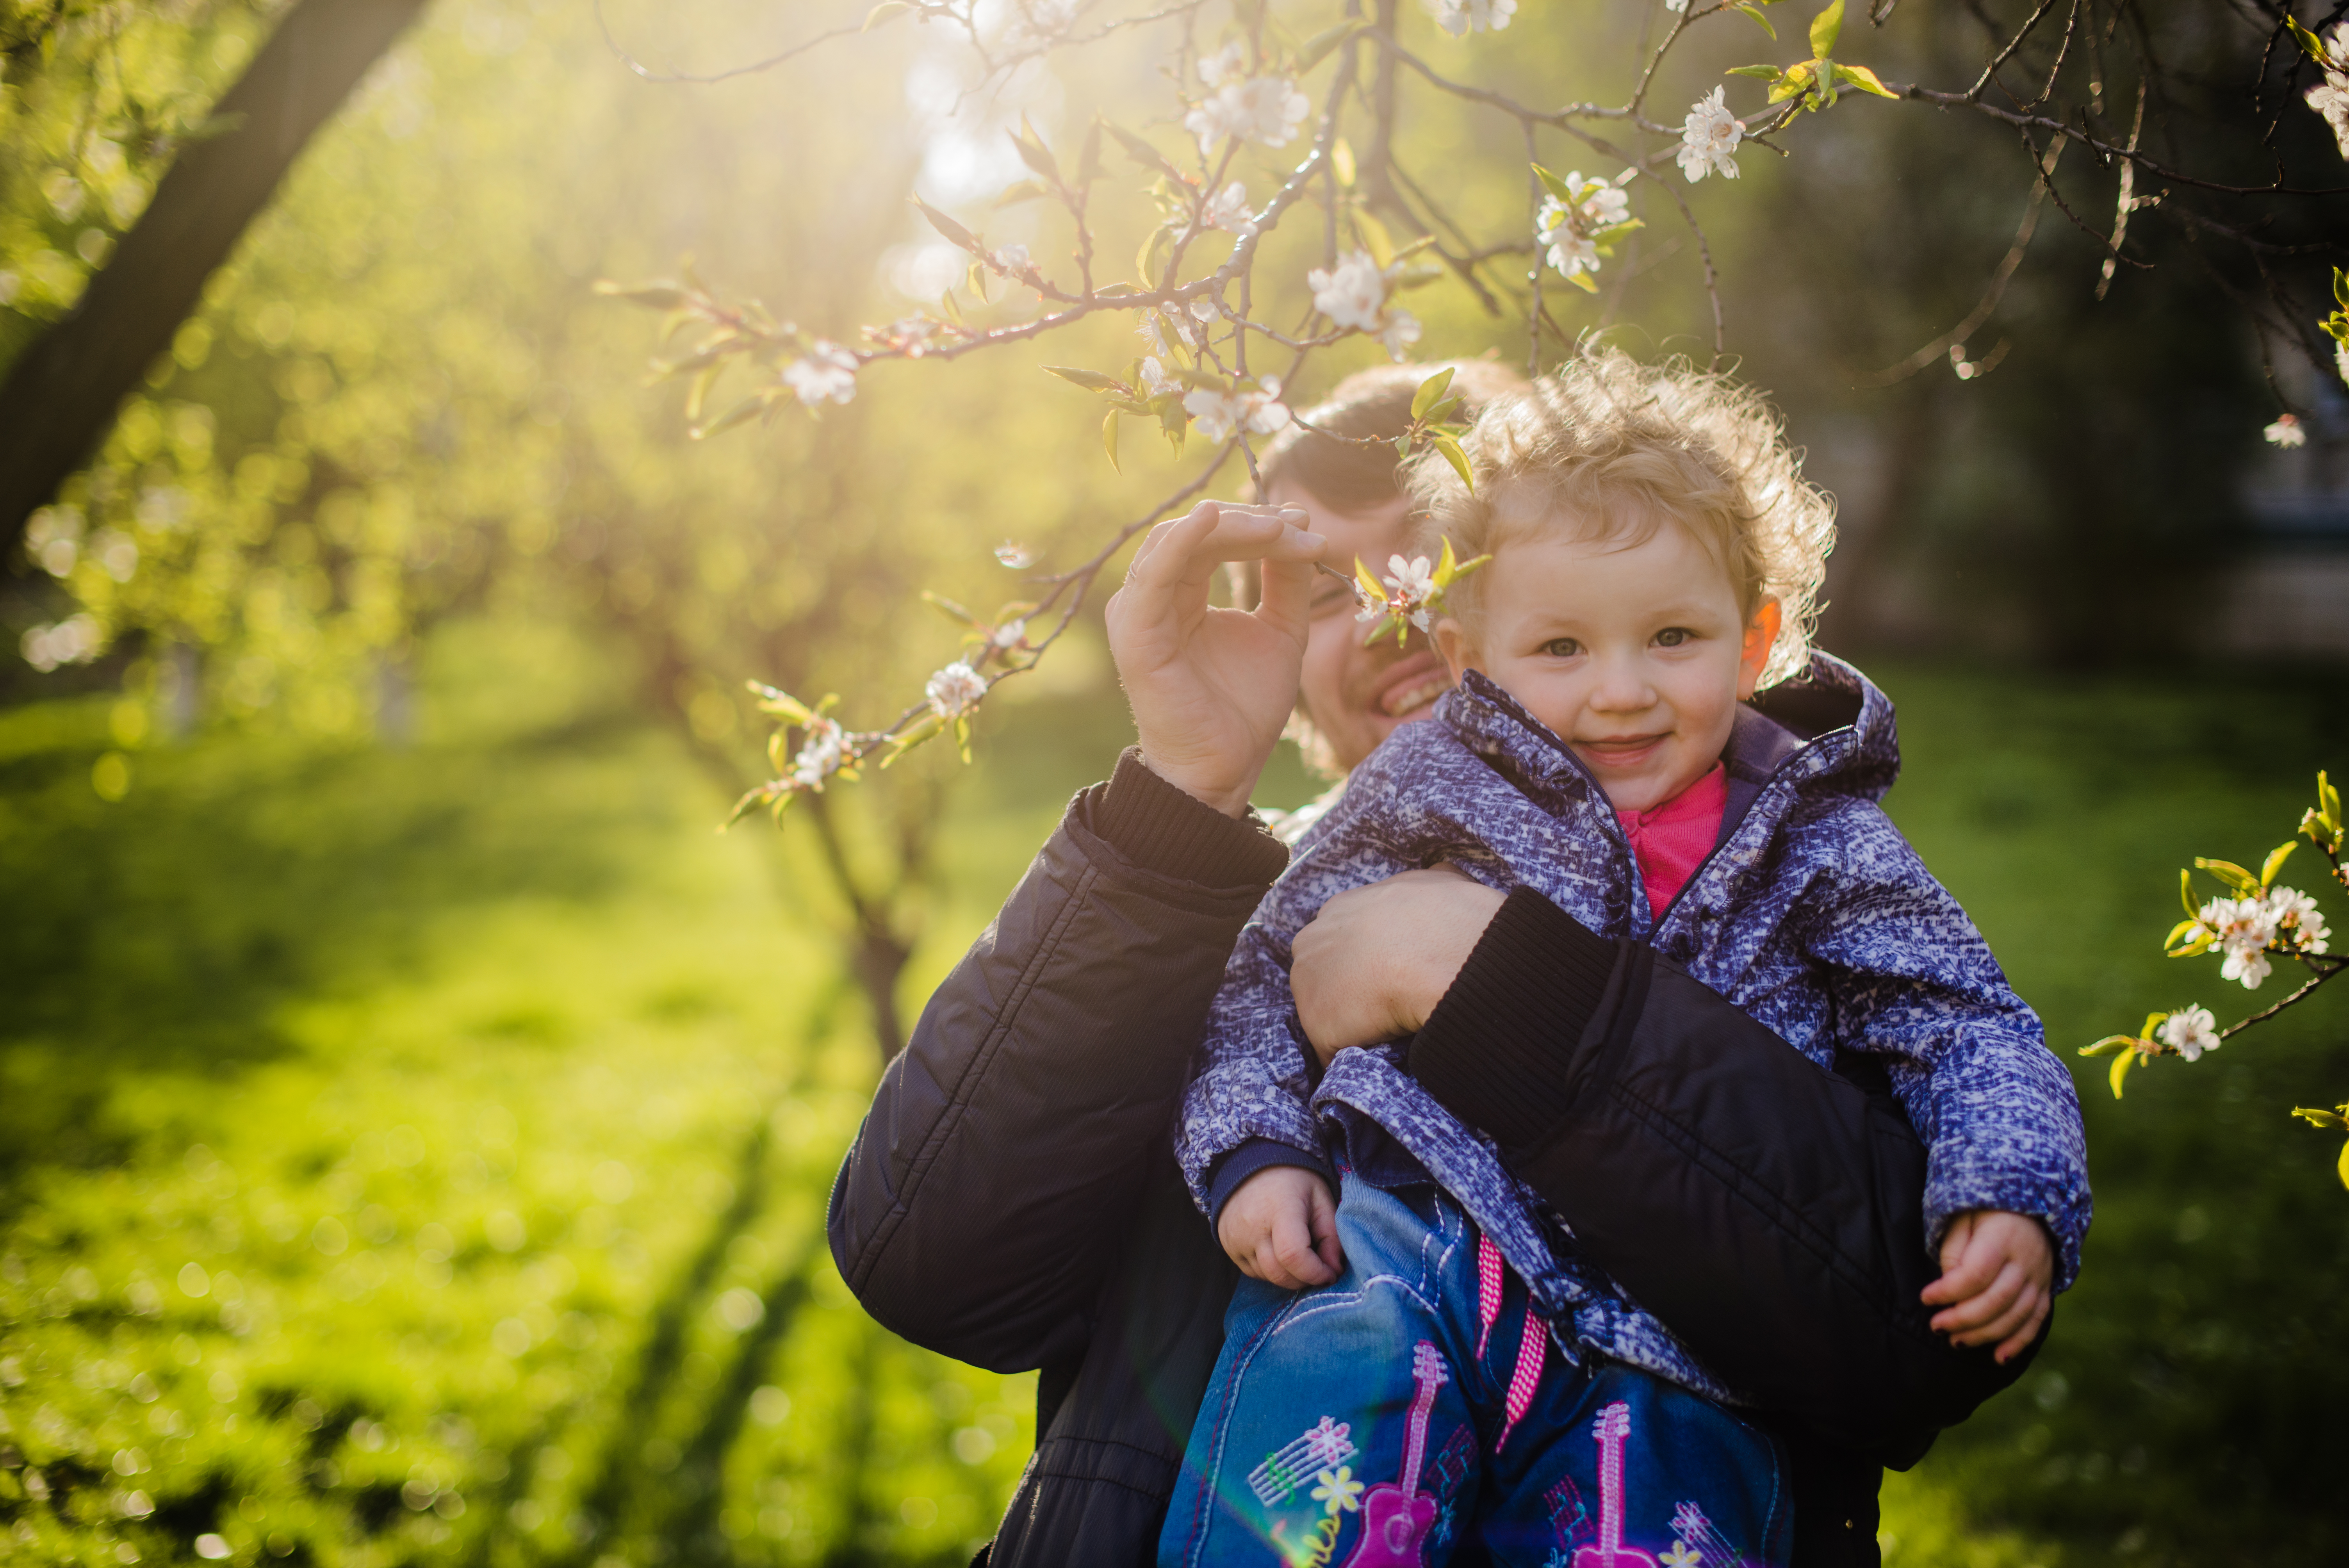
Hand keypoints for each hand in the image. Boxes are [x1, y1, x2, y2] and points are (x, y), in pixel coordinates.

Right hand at [1103, 500, 1327, 816]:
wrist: (1226, 768)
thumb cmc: (1245, 708)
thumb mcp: (1281, 631)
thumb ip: (1285, 581)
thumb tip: (1299, 531)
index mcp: (1178, 595)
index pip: (1213, 539)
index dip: (1259, 525)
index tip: (1308, 525)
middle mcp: (1152, 598)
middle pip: (1196, 533)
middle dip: (1251, 522)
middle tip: (1301, 525)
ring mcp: (1139, 614)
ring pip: (1176, 542)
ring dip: (1231, 527)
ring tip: (1281, 528)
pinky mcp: (1136, 635)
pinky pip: (1153, 576)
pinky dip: (1181, 541)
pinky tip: (1211, 519)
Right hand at [1216, 1165, 1341, 1289]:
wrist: (1253, 1163)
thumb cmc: (1294, 1181)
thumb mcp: (1322, 1200)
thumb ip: (1332, 1237)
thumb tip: (1334, 1271)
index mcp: (1279, 1208)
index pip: (1293, 1255)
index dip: (1315, 1272)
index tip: (1331, 1273)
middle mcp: (1252, 1226)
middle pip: (1279, 1274)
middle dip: (1305, 1279)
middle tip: (1318, 1268)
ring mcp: (1235, 1237)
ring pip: (1266, 1276)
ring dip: (1288, 1275)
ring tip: (1299, 1254)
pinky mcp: (1227, 1245)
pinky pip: (1252, 1271)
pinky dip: (1270, 1270)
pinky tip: (1278, 1251)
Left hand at [1290, 865, 1505, 1064]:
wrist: (1445, 958)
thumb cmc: (1448, 920)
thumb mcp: (1440, 879)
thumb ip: (1427, 882)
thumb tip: (1440, 877)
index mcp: (1338, 908)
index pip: (1341, 938)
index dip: (1367, 958)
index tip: (1394, 970)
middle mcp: (1311, 941)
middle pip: (1324, 973)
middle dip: (1351, 987)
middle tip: (1392, 999)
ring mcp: (1308, 985)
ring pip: (1328, 1011)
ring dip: (1354, 1021)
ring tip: (1393, 1025)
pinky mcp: (1318, 1027)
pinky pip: (1337, 1050)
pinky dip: (1358, 1053)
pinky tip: (1386, 1049)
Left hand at [1920, 1208, 2054, 1362]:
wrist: (2028, 1206)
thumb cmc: (1983, 1213)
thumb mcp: (1962, 1219)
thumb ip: (1954, 1253)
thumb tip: (1948, 1288)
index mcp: (2003, 1237)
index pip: (1976, 1273)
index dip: (1948, 1291)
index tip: (1926, 1297)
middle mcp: (2026, 1260)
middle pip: (1996, 1300)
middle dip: (1963, 1319)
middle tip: (1937, 1326)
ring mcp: (2040, 1278)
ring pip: (2016, 1316)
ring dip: (1984, 1335)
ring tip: (1955, 1341)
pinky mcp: (2046, 1290)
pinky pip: (2036, 1321)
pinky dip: (2018, 1342)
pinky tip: (1998, 1358)